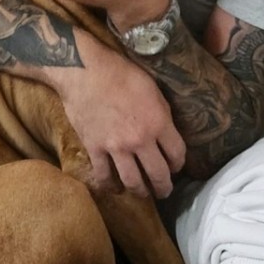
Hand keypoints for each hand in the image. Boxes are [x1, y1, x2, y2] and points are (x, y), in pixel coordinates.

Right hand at [50, 30, 185, 198]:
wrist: (84, 70)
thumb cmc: (120, 73)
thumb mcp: (152, 88)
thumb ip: (161, 113)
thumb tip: (165, 131)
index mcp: (158, 122)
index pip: (178, 155)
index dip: (179, 164)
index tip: (175, 166)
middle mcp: (140, 140)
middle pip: (159, 175)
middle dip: (164, 187)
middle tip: (164, 191)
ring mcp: (116, 147)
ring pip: (133, 182)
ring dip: (141, 192)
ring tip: (142, 192)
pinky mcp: (94, 148)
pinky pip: (104, 176)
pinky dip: (110, 186)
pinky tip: (114, 187)